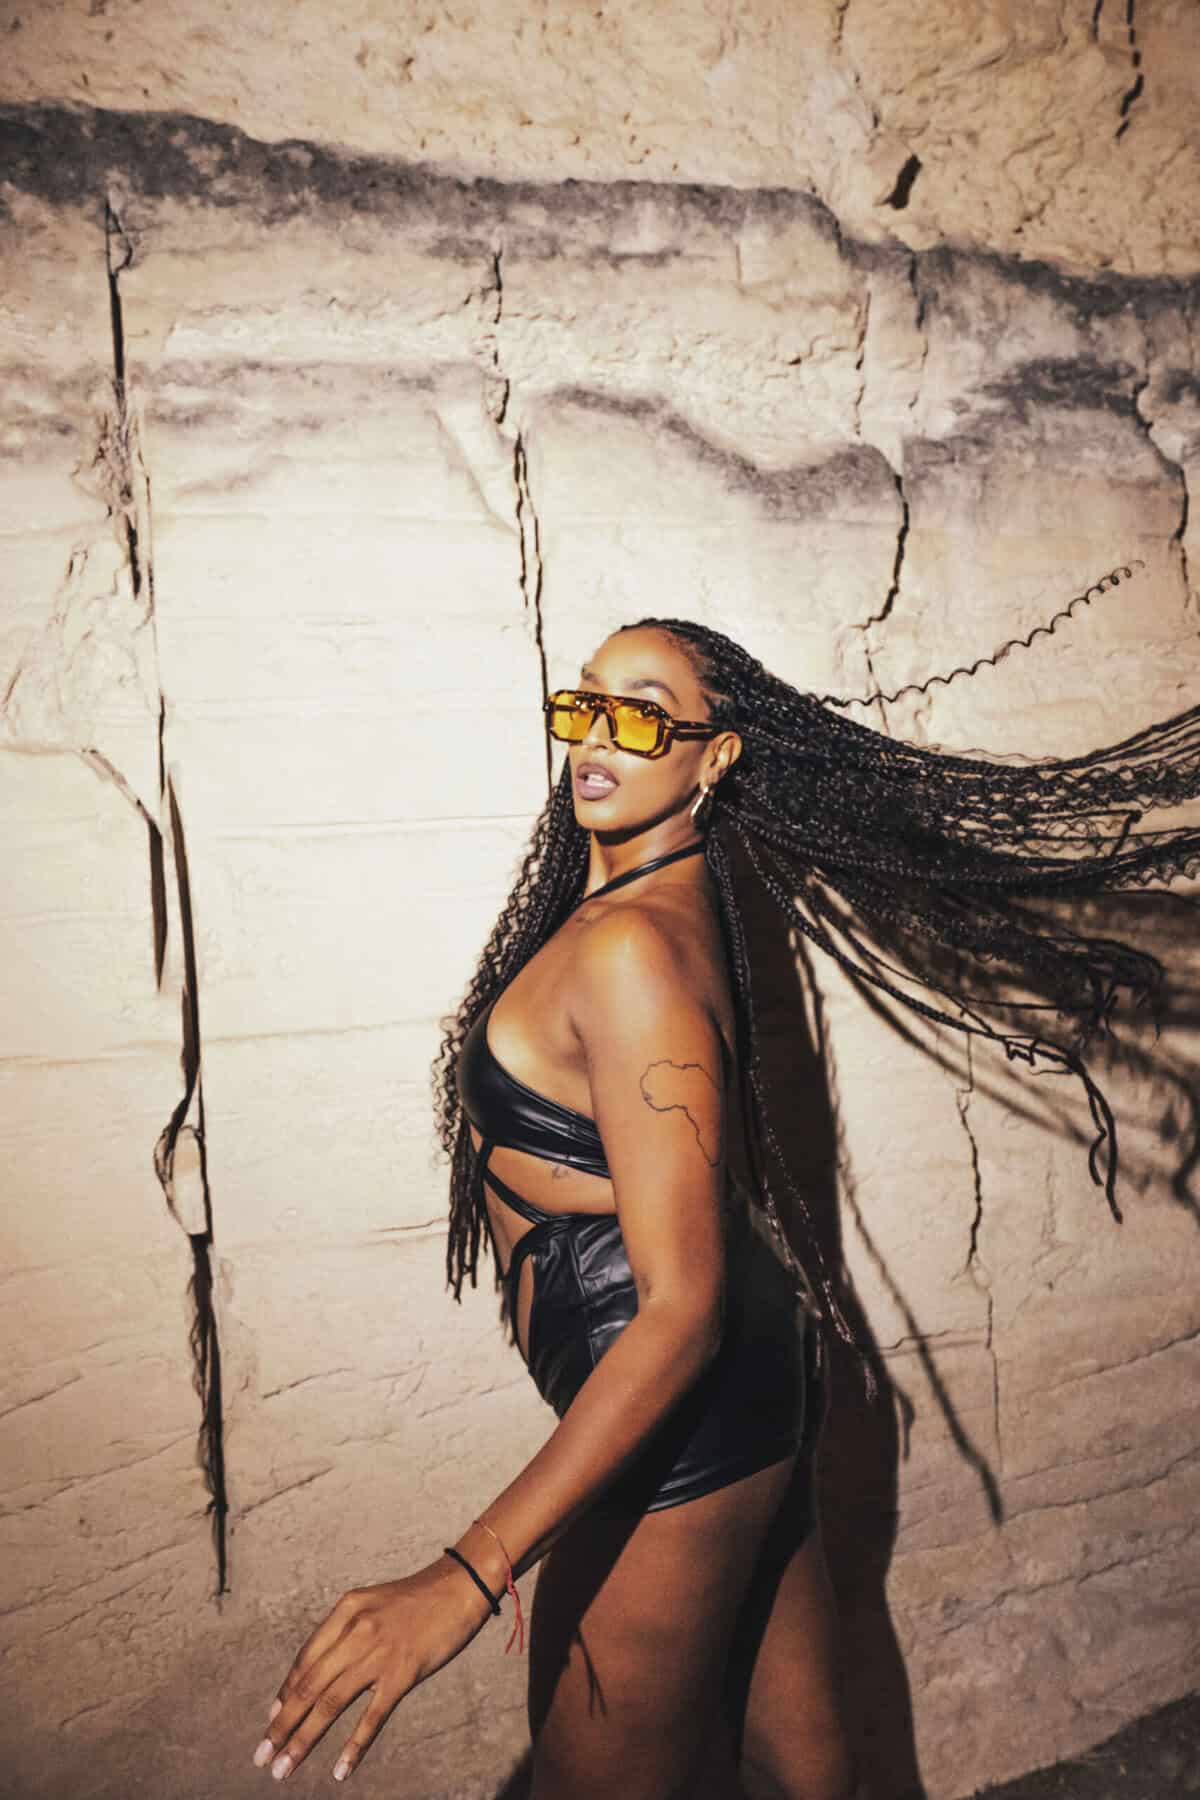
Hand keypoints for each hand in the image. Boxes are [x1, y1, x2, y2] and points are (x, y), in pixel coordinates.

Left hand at [252, 1557, 493, 1781]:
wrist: (459, 1587)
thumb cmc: (416, 1597)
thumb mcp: (371, 1603)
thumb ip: (345, 1631)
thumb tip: (318, 1672)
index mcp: (345, 1611)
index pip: (305, 1660)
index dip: (284, 1694)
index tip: (271, 1721)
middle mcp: (355, 1631)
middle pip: (309, 1686)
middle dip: (282, 1725)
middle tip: (262, 1756)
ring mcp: (378, 1654)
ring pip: (330, 1704)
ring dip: (304, 1740)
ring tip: (284, 1767)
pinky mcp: (402, 1673)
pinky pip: (371, 1716)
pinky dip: (353, 1746)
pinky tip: (340, 1769)